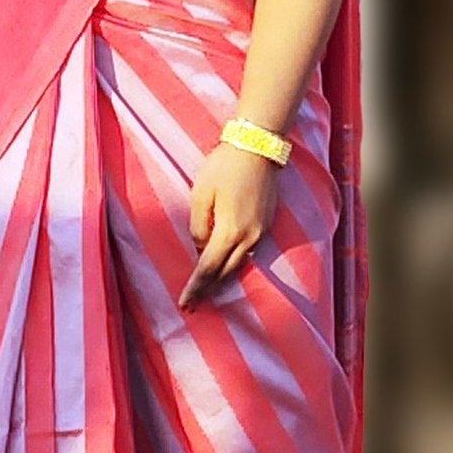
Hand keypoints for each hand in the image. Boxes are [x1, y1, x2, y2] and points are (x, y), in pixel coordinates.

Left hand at [179, 141, 282, 310]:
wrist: (258, 146)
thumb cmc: (224, 166)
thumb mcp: (201, 194)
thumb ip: (198, 226)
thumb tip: (201, 247)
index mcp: (230, 231)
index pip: (209, 269)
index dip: (196, 288)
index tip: (185, 304)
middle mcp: (250, 237)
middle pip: (227, 273)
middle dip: (209, 290)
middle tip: (192, 305)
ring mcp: (262, 231)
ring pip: (240, 265)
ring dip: (223, 279)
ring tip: (207, 290)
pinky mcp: (267, 223)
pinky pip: (249, 252)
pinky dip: (236, 264)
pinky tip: (226, 266)